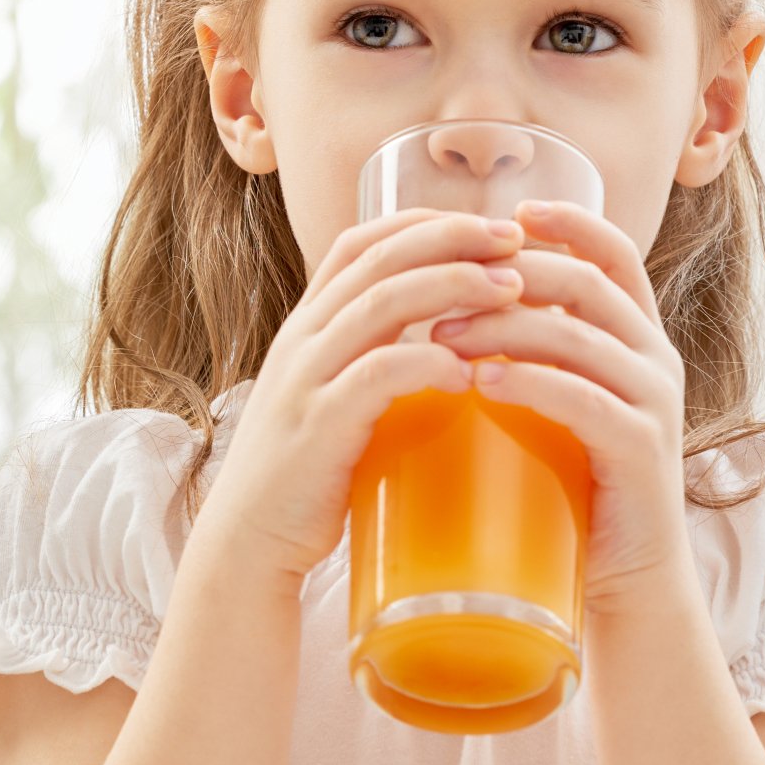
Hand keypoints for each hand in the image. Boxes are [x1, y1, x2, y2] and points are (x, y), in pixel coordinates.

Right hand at [199, 207, 528, 580]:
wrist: (249, 541)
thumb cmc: (308, 474)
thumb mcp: (333, 398)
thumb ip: (373, 365)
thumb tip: (453, 346)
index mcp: (308, 327)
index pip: (361, 243)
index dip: (423, 222)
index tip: (486, 224)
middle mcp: (302, 340)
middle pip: (379, 260)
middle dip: (451, 239)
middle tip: (515, 239)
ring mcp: (306, 380)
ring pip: (381, 305)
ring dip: (452, 287)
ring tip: (510, 289)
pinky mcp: (318, 428)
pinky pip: (375, 377)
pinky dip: (425, 363)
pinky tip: (468, 370)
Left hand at [428, 199, 690, 615]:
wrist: (622, 575)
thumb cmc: (570, 482)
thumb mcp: (551, 399)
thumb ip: (525, 352)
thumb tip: (444, 304)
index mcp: (634, 336)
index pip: (614, 253)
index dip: (569, 222)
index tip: (512, 210)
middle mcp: (653, 358)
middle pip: (587, 284)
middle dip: (510, 275)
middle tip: (439, 287)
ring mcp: (654, 403)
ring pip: (579, 338)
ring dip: (504, 327)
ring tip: (440, 335)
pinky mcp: (643, 451)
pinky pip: (587, 401)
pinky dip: (532, 384)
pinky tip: (483, 382)